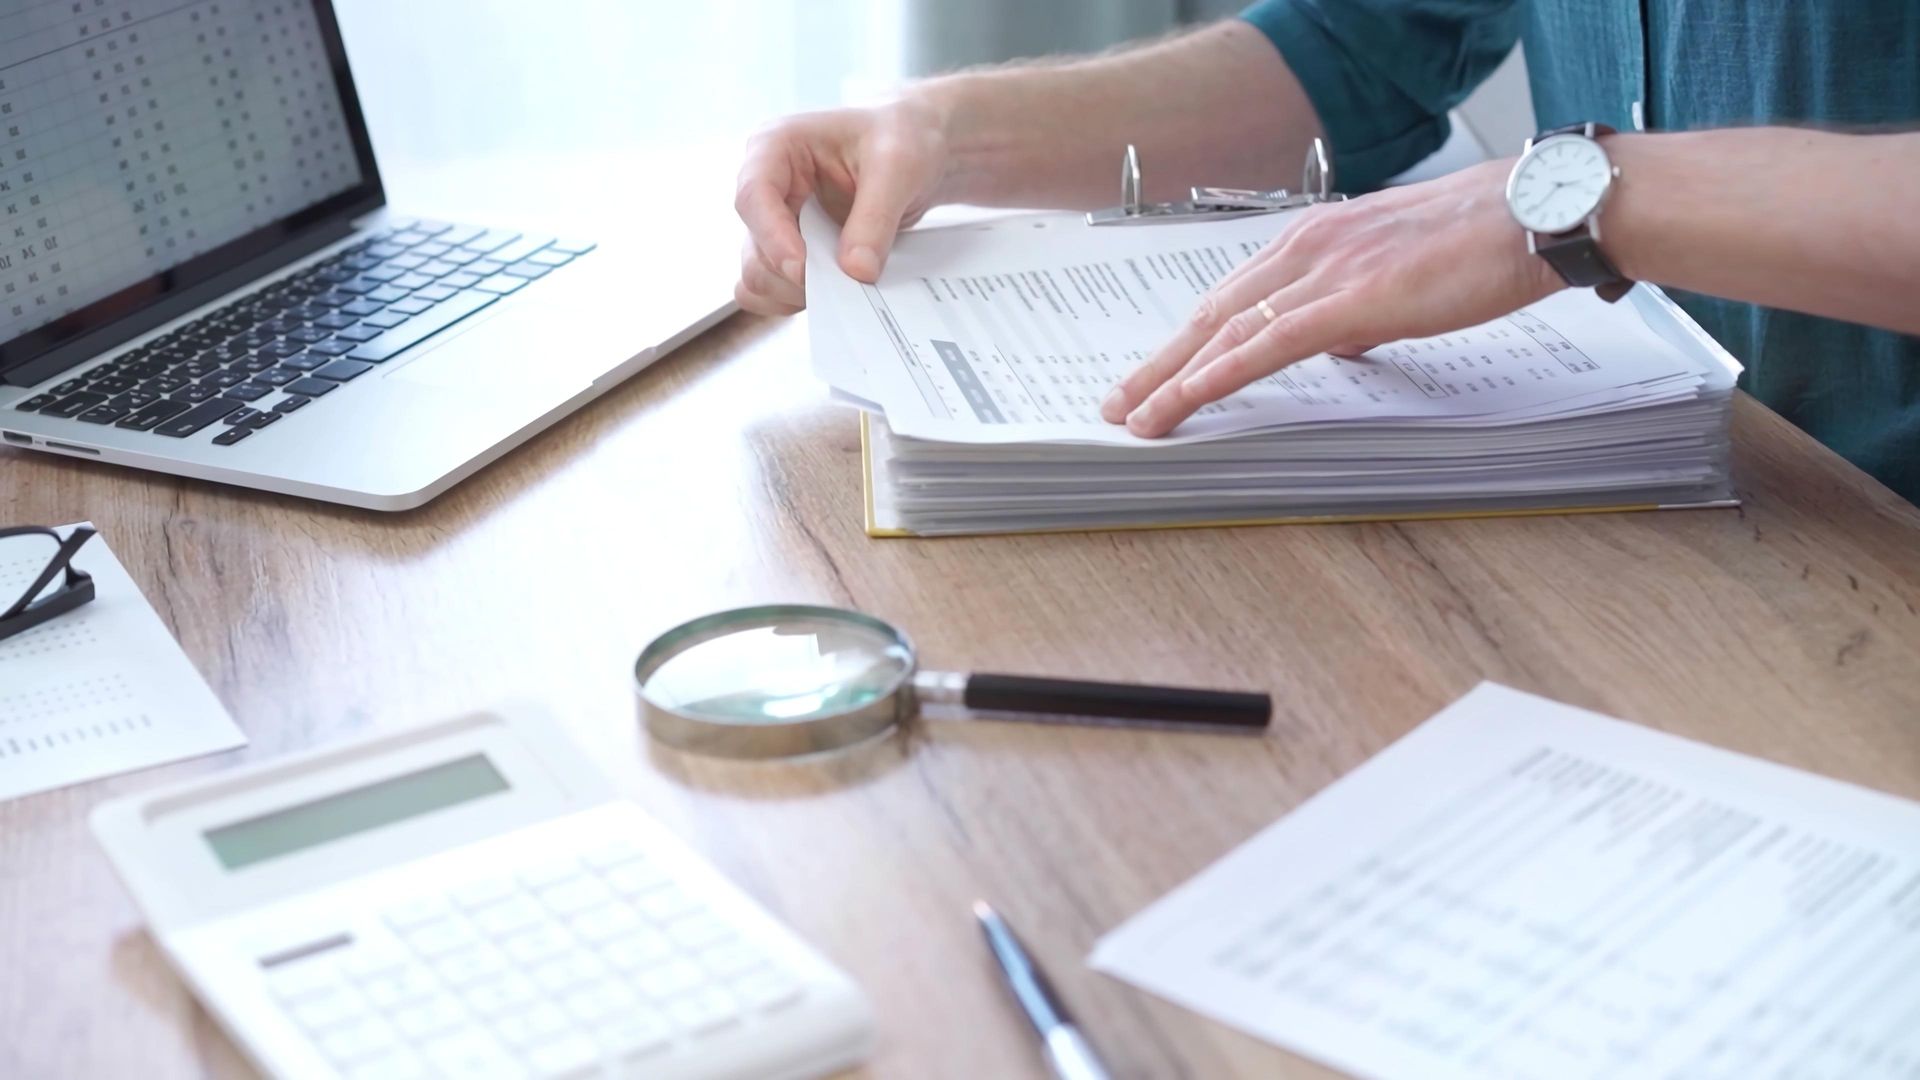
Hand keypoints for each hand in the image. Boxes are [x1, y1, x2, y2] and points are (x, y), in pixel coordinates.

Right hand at [733, 96, 950, 315]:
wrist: (918, 150)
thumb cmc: (901, 137)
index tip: (803, 269)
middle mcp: (766, 187)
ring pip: (759, 277)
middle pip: (754, 249)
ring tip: (845, 285)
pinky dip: (799, 300)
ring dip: (797, 293)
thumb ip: (875, 217)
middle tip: (845, 282)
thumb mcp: (898, 167)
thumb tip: (856, 271)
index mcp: (776, 147)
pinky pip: (773, 290)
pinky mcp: (790, 250)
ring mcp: (775, 223)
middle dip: (794, 276)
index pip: (753, 196)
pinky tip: (835, 291)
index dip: (773, 238)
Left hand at [1099, 157, 1566, 436]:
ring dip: (1173, 379)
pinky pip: (1264, 346)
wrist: (1533, 213)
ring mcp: (1323, 272)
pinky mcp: (1348, 300)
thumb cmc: (1484, 242)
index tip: (1159, 370)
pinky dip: (1216, 377)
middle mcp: (1306, 249)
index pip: (1235, 297)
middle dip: (1161, 362)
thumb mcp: (1402, 278)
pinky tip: (1186, 401)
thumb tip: (1340, 343)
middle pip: (1213, 314)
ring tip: (1136, 417)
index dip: (1190, 339)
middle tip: (1121, 401)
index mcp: (1317, 241)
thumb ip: (1360, 310)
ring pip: (1226, 333)